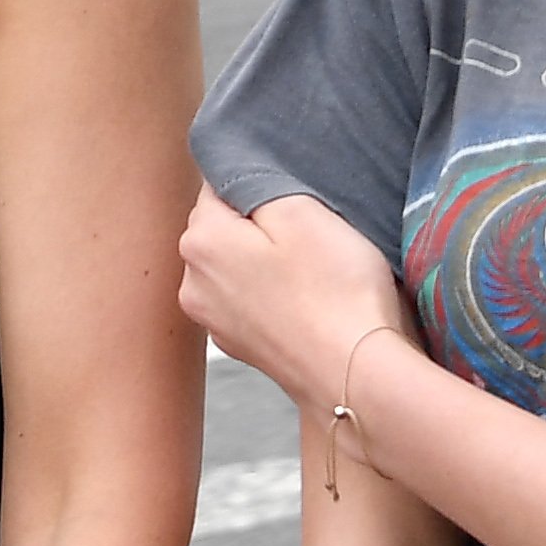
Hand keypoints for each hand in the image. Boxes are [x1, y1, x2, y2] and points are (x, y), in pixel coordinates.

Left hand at [178, 187, 413, 416]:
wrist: (353, 375)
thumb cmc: (334, 290)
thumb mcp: (301, 211)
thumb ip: (256, 181)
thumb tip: (235, 170)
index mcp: (200, 240)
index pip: (219, 184)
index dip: (262, 182)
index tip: (296, 197)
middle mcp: (192, 281)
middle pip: (223, 226)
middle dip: (260, 223)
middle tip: (310, 234)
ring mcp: (212, 319)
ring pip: (236, 264)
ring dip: (265, 260)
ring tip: (310, 271)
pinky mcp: (238, 344)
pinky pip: (249, 299)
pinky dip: (271, 294)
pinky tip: (306, 301)